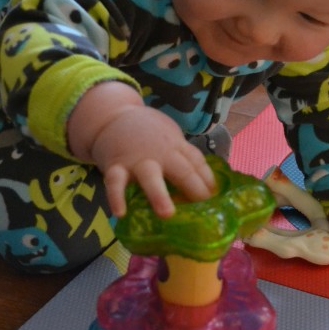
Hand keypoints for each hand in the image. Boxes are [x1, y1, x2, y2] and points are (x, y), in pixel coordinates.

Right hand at [68, 81, 214, 217]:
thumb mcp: (170, 137)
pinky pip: (115, 183)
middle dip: (195, 188)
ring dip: (159, 195)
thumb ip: (182, 157)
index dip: (209, 180)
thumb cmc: (147, 133)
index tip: (216, 198)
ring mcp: (137, 160)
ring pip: (150, 177)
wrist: (112, 115)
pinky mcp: (115, 166)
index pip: (198, 162)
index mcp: (176, 146)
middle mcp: (160, 153)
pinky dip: (116, 197)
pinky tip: (120, 213)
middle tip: (204, 207)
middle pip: (182, 170)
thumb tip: (205, 186)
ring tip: (167, 214)